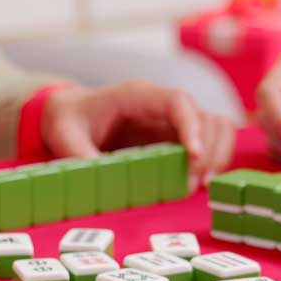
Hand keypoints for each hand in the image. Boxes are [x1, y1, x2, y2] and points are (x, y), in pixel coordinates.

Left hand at [41, 82, 236, 188]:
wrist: (71, 117)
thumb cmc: (69, 119)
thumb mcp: (63, 134)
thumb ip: (78, 153)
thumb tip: (96, 178)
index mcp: (137, 96)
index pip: (177, 101)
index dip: (191, 126)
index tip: (192, 155)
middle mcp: (163, 107)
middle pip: (206, 117)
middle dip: (208, 151)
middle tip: (192, 184)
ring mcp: (173, 123)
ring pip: (217, 128)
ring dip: (216, 156)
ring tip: (199, 184)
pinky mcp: (176, 140)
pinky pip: (210, 144)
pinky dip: (212, 162)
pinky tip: (197, 183)